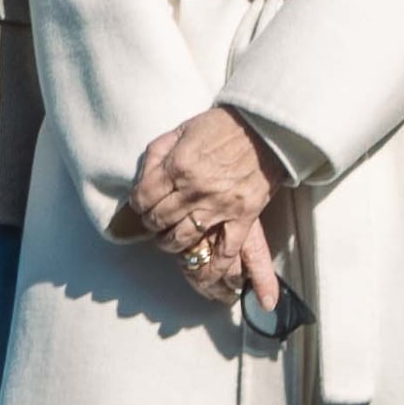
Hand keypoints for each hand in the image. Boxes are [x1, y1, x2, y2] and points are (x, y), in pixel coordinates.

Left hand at [134, 105, 286, 264]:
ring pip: (183, 238)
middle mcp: (195, 190)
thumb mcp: (181, 130)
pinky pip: (226, 251)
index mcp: (178, 166)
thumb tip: (141, 181)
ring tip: (171, 239)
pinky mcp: (244, 216)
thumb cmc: (221, 126)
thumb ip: (157, 155)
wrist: (266, 127)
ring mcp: (220, 206)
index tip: (142, 204)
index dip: (137, 203)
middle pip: (158, 220)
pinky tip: (203, 278)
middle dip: (151, 223)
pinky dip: (213, 268)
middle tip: (156, 221)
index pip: (142, 198)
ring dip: (170, 243)